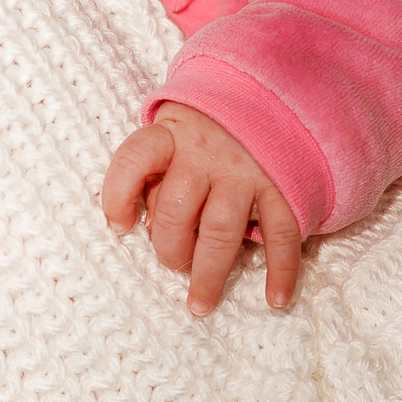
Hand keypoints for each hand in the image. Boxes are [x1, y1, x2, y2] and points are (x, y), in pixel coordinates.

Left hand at [103, 103, 303, 315]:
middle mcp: (207, 153)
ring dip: (209, 274)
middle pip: (177, 211)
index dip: (117, 197)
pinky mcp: (283, 186)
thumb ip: (156, 175)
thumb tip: (148, 227)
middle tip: (174, 264)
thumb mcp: (173, 134)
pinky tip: (275, 298)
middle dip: (169, 250)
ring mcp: (247, 170)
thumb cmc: (207, 130)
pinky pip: (282, 233)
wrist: (274, 97)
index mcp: (172, 136)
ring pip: (221, 231)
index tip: (119, 227)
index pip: (133, 161)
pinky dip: (281, 270)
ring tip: (200, 305)